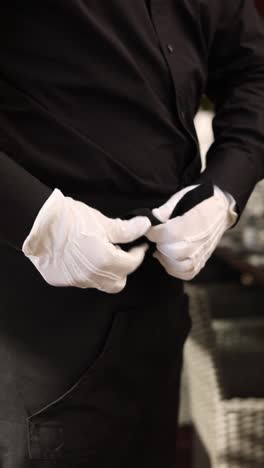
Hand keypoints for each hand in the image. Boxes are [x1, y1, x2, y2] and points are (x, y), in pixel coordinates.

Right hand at [22, 188, 150, 292]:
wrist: (37, 221)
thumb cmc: (69, 218)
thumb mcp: (102, 222)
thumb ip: (126, 229)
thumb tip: (144, 226)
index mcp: (105, 261)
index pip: (131, 264)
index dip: (138, 254)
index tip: (139, 245)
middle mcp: (91, 276)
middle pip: (118, 283)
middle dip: (124, 269)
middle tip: (121, 252)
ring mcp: (75, 281)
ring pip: (99, 283)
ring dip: (105, 272)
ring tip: (101, 252)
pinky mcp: (61, 280)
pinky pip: (81, 281)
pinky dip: (87, 271)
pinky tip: (82, 257)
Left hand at [145, 185, 237, 279]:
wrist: (221, 208)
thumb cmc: (200, 201)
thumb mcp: (181, 197)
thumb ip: (164, 210)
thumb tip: (151, 218)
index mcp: (191, 223)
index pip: (165, 234)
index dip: (152, 231)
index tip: (149, 227)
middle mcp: (198, 241)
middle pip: (171, 251)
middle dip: (160, 243)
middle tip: (158, 237)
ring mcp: (201, 253)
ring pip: (179, 265)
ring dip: (166, 258)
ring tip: (162, 248)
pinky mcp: (202, 260)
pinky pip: (187, 273)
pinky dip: (176, 269)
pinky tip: (169, 259)